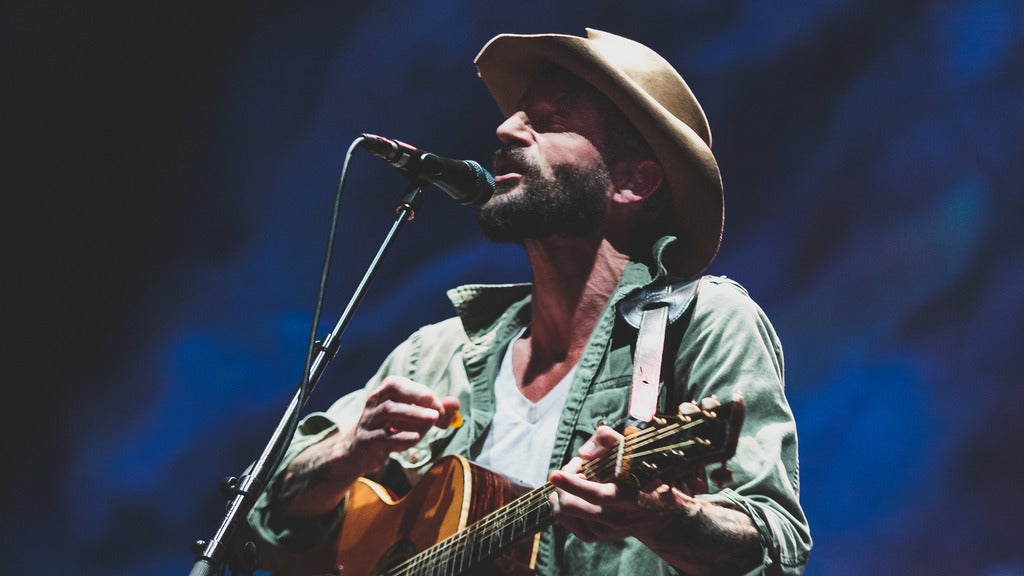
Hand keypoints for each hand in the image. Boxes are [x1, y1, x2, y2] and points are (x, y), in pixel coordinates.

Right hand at [344, 376, 459, 476]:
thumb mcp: (410, 418)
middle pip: (394, 390)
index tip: (442, 407)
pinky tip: (416, 438)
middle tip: (438, 411)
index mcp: (384, 392)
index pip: (403, 384)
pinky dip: (401, 437)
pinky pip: (383, 436)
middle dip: (418, 397)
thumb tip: (456, 404)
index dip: (424, 393)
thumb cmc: (388, 429)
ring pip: (389, 411)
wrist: (358, 453)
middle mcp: (374, 403)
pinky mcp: (367, 441)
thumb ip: (432, 409)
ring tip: (433, 420)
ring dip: (414, 414)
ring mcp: (368, 421)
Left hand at [548, 425, 693, 542]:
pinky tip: (572, 493)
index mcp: (629, 496)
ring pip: (563, 514)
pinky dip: (561, 504)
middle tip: (573, 468)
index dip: (573, 484)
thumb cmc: (643, 473)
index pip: (597, 495)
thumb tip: (584, 454)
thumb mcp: (632, 450)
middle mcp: (616, 518)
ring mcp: (604, 531)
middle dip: (562, 484)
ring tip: (573, 479)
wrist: (658, 512)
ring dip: (560, 492)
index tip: (555, 474)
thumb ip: (608, 440)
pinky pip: (565, 521)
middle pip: (571, 506)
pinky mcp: (595, 536)